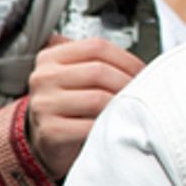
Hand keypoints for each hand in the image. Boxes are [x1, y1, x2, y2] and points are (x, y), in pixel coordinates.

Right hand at [25, 35, 144, 178]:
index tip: (141, 71)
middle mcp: (43, 77)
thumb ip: (97, 62)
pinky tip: (116, 124)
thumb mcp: (76, 74)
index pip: (96, 46)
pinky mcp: (51, 130)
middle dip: (127, 82)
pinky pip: (91, 125)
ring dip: (121, 104)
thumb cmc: (70, 104)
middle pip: (98, 71)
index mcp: (50, 57)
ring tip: (130, 107)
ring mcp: (44, 104)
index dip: (126, 58)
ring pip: (97, 98)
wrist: (48, 138)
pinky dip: (109, 124)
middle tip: (142, 92)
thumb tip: (140, 67)